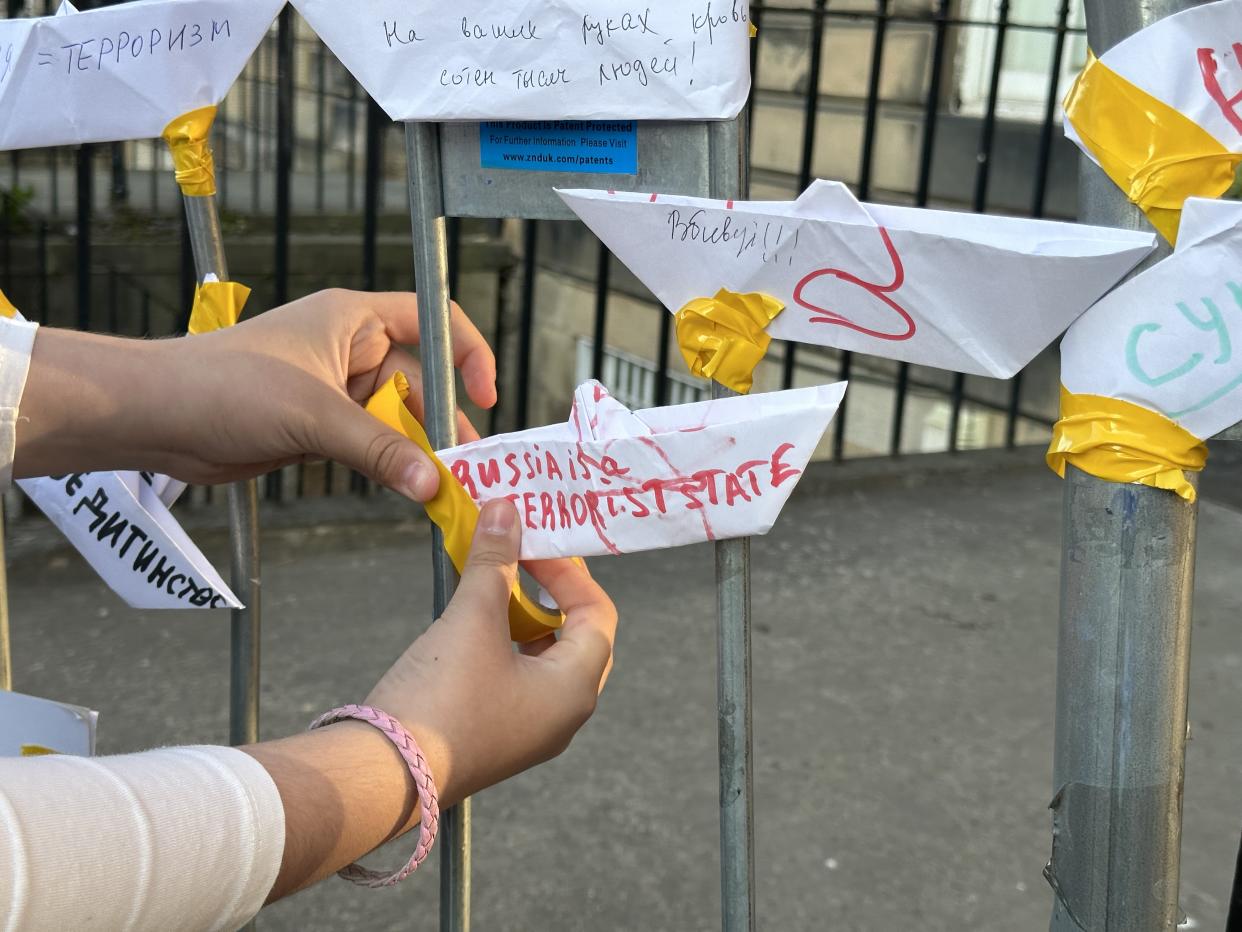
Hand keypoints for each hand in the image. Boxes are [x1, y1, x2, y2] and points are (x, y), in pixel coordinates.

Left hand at [156, 289, 496, 498]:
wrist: (158, 417)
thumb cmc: (224, 386)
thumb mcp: (313, 415)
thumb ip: (378, 450)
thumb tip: (432, 483)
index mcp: (353, 319)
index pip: (432, 320)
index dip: (467, 353)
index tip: (485, 396)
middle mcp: (350, 349)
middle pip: (421, 378)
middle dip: (443, 419)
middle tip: (466, 464)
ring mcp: (335, 389)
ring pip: (397, 418)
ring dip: (417, 449)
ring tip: (443, 484)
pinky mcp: (319, 426)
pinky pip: (371, 443)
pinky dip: (389, 464)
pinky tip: (407, 487)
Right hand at [244, 498, 616, 900]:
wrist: (384, 775)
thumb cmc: (441, 697)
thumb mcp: (472, 619)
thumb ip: (494, 562)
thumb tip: (505, 510)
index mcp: (575, 689)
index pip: (598, 615)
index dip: (570, 572)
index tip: (534, 542)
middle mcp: (563, 716)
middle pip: (577, 638)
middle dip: (551, 594)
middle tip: (522, 559)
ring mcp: (530, 733)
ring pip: (544, 659)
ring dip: (523, 618)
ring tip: (492, 584)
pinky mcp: (495, 740)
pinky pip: (517, 681)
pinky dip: (503, 646)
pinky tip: (471, 625)